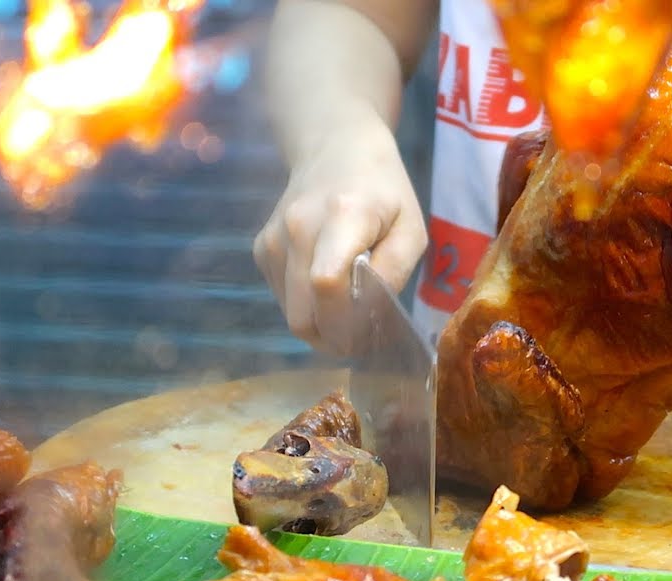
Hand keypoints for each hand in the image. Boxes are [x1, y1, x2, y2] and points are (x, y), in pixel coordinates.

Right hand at [254, 112, 426, 354]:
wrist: (335, 149)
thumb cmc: (383, 191)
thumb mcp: (410, 228)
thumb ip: (393, 271)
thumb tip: (370, 315)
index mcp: (342, 217)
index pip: (327, 284)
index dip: (345, 324)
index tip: (366, 340)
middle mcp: (297, 228)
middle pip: (303, 312)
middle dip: (333, 339)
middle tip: (360, 341)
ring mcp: (273, 240)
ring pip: (291, 313)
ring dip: (321, 326)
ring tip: (348, 313)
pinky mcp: (261, 249)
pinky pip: (283, 298)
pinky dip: (307, 307)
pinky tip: (328, 288)